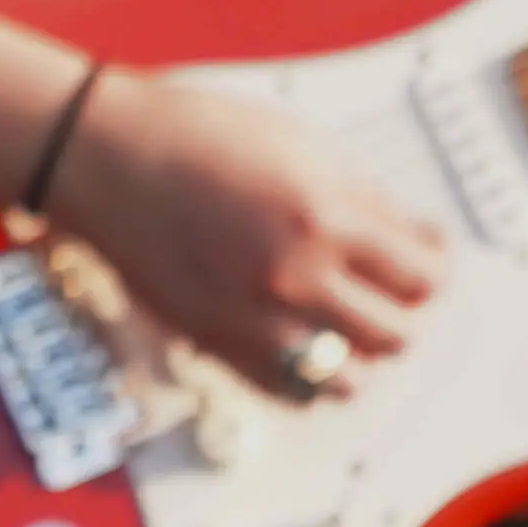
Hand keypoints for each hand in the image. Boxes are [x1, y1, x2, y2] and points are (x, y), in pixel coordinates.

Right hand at [48, 68, 447, 400]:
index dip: (427, 261)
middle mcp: (296, 277)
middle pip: (397, 332)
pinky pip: (295, 393)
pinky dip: (307, 373)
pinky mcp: (219, 346)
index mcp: (321, 216)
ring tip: (335, 311)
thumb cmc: (189, 133)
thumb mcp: (291, 141)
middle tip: (374, 277)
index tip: (419, 251)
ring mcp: (255, 320)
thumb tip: (413, 240)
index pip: (422, 275)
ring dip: (352, 348)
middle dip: (395, 304)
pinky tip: (295, 332)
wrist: (100, 157)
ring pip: (352, 377)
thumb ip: (358, 196)